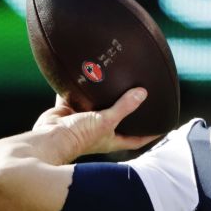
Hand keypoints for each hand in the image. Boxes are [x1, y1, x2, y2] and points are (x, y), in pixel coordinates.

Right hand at [34, 90, 159, 159]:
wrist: (47, 139)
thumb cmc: (77, 138)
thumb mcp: (106, 121)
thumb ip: (123, 107)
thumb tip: (142, 93)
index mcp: (111, 138)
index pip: (136, 139)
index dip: (150, 134)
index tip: (163, 126)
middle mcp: (98, 130)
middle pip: (117, 119)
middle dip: (126, 109)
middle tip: (139, 94)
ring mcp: (83, 119)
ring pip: (97, 104)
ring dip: (103, 94)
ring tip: (115, 78)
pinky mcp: (68, 109)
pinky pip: (76, 94)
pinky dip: (80, 85)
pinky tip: (85, 71)